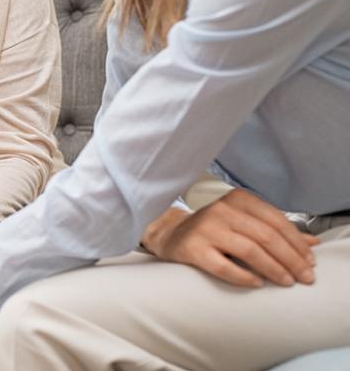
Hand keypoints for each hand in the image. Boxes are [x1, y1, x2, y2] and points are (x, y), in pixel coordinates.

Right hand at [142, 189, 319, 287]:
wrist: (171, 235)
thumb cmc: (214, 230)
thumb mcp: (244, 222)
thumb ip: (275, 230)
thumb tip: (312, 244)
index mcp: (237, 199)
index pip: (276, 220)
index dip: (297, 243)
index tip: (310, 261)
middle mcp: (221, 210)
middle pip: (266, 236)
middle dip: (291, 259)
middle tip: (305, 277)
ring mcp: (205, 229)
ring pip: (249, 251)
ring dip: (274, 269)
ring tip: (286, 282)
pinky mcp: (192, 249)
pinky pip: (224, 266)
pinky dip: (244, 277)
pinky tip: (257, 283)